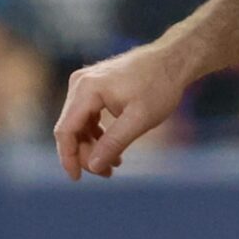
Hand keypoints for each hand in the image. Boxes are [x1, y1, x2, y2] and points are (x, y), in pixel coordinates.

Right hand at [53, 43, 194, 179]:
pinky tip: (115, 151)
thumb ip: (114, 143)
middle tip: (109, 173)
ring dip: (93, 147)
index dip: (68, 157)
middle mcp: (80, 83)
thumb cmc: (159, 86)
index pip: (65, 130)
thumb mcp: (139, 119)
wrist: (173, 60)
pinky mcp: (94, 87)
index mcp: (87, 89)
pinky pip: (87, 117)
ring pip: (79, 125)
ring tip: (115, 165)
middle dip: (86, 154)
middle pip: (71, 129)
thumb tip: (93, 166)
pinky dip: (98, 135)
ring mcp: (86, 83)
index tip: (78, 178)